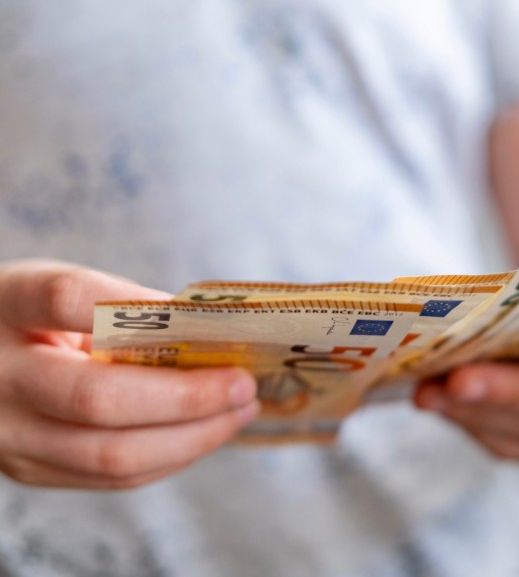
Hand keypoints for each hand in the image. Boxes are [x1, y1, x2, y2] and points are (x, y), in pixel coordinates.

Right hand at [0, 260, 258, 488]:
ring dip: (193, 436)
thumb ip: (118, 306)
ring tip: (239, 411)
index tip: (199, 315)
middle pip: (99, 398)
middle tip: (243, 383)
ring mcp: (13, 435)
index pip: (66, 297)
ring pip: (112, 454)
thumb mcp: (60, 291)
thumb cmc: (34, 319)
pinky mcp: (31, 470)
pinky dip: (172, 455)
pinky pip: (113, 478)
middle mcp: (1, 378)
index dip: (139, 306)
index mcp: (9, 307)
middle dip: (188, 397)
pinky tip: (206, 432)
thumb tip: (204, 333)